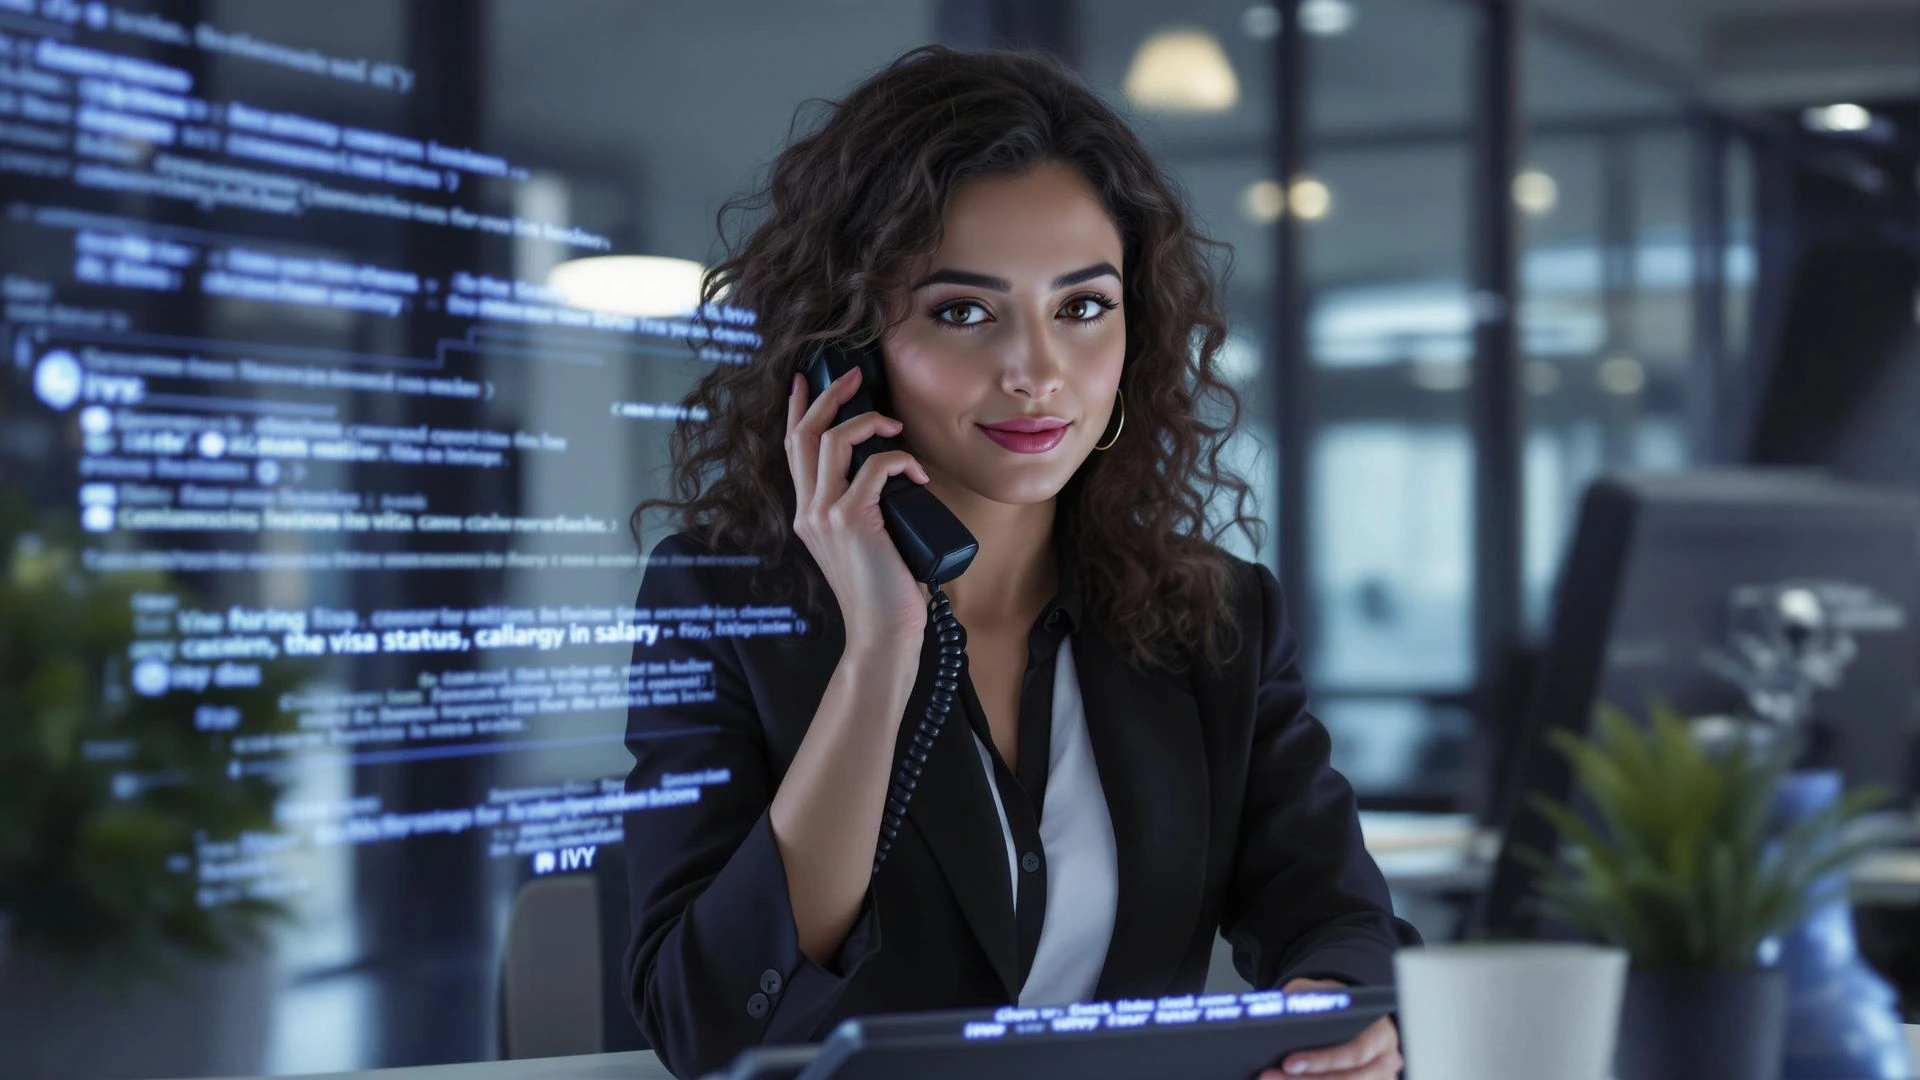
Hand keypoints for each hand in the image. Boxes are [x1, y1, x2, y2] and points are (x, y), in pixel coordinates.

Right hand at [785, 364, 932, 652]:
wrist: (882, 634)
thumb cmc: (884, 592)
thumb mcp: (865, 542)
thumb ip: (865, 510)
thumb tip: (896, 476)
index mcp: (807, 513)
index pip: (793, 449)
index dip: (798, 409)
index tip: (807, 380)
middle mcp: (808, 510)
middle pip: (805, 434)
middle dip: (829, 396)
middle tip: (854, 376)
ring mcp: (825, 515)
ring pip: (834, 441)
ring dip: (868, 421)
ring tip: (893, 425)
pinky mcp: (851, 520)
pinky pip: (873, 468)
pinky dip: (900, 460)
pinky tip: (917, 472)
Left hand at [1257, 978, 1401, 1078]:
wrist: (1359, 1019)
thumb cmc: (1343, 1007)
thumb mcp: (1329, 992)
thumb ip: (1308, 994)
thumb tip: (1285, 1005)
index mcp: (1381, 1034)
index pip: (1356, 1052)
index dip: (1323, 1061)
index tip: (1288, 1063)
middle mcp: (1385, 1064)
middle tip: (1270, 1076)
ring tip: (1271, 1079)